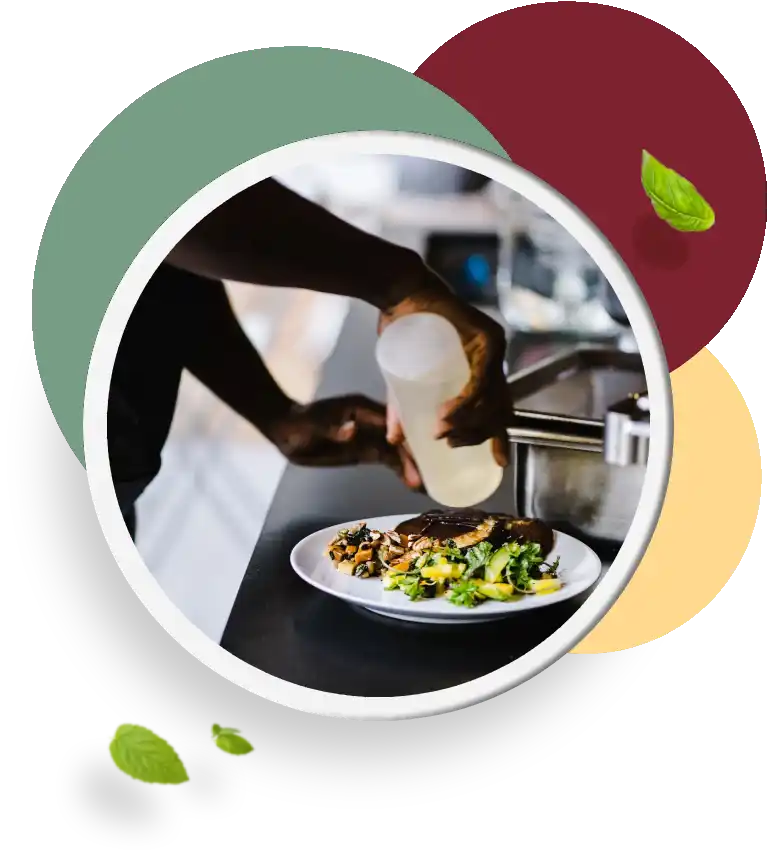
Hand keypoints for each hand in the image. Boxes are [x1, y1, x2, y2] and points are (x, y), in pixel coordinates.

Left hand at [267, 395, 422, 490]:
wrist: (286, 431)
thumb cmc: (296, 424)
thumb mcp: (310, 426)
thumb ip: (331, 428)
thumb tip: (351, 430)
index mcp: (360, 408)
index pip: (390, 419)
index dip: (405, 432)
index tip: (420, 447)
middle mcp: (372, 419)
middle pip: (399, 435)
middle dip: (414, 454)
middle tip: (431, 475)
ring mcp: (371, 435)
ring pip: (397, 450)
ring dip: (411, 466)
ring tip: (427, 486)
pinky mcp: (366, 449)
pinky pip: (388, 459)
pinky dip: (401, 470)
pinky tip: (414, 485)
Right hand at [379, 266, 509, 467]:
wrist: (399, 291)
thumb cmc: (402, 328)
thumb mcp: (403, 378)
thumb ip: (401, 408)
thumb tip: (394, 439)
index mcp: (483, 369)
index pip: (500, 409)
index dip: (500, 438)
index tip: (498, 463)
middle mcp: (495, 359)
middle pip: (501, 408)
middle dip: (481, 435)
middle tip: (453, 446)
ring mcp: (494, 347)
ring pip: (492, 397)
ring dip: (469, 422)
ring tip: (444, 434)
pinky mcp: (486, 337)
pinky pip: (481, 379)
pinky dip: (466, 402)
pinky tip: (448, 415)